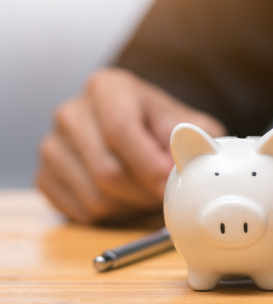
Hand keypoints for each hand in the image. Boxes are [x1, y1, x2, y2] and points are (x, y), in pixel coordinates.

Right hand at [37, 68, 225, 222]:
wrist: (139, 130)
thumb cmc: (166, 126)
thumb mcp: (189, 121)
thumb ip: (195, 135)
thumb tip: (192, 156)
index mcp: (106, 88)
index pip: (119, 130)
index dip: (148, 165)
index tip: (171, 184)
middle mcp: (71, 113)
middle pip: (105, 170)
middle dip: (144, 193)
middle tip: (167, 196)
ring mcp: (52, 145)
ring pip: (94, 196)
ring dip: (131, 207)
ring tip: (149, 194)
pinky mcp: (45, 176)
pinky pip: (80, 211)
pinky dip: (111, 215)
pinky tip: (127, 199)